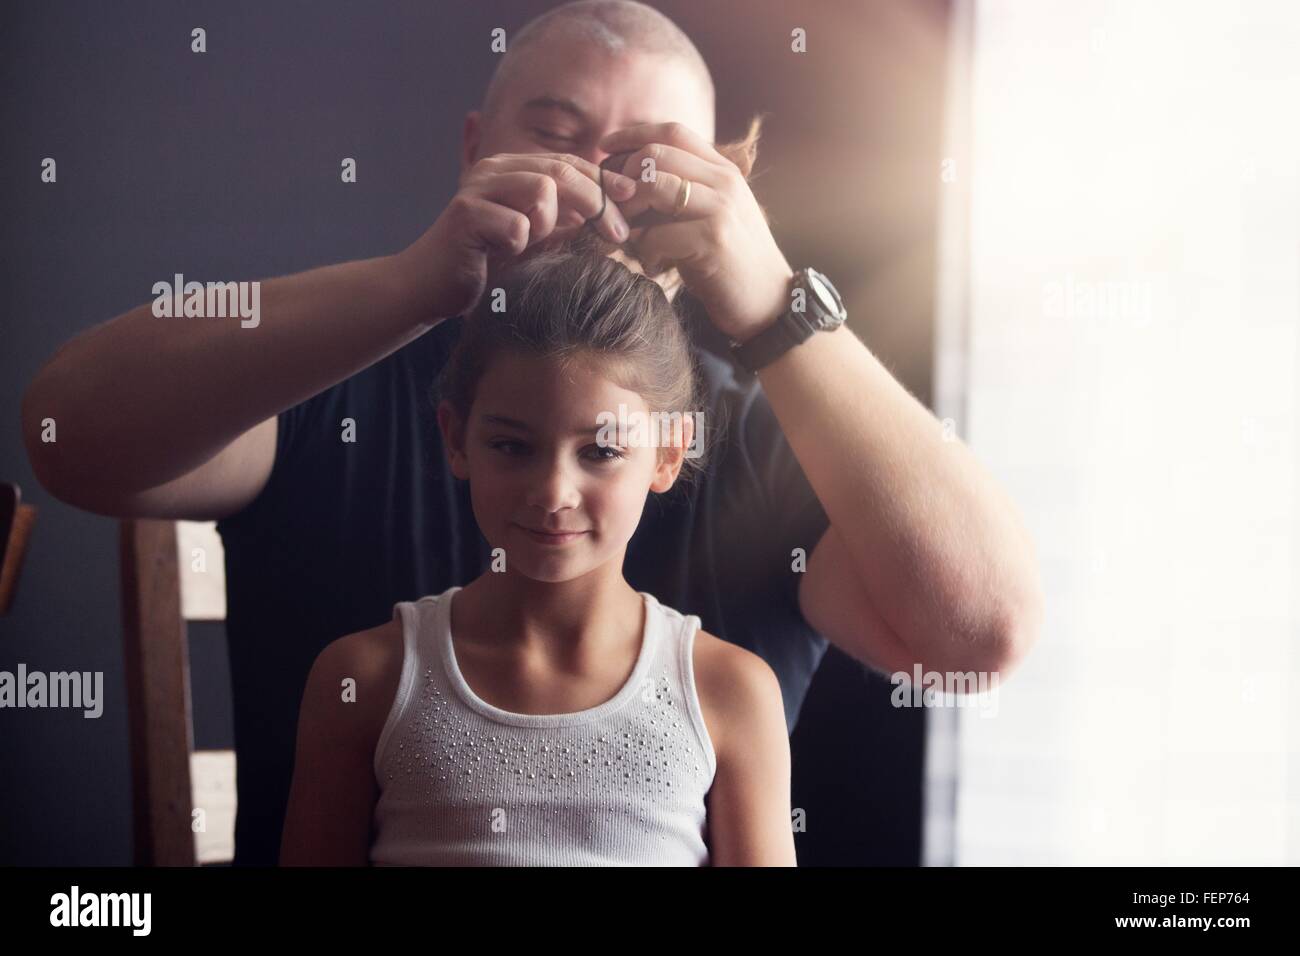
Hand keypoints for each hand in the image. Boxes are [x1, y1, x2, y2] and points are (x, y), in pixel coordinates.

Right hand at [394, 153, 637, 320]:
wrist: (430, 289)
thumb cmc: (486, 267)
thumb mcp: (537, 241)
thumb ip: (569, 224)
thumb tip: (619, 217)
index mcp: (512, 168)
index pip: (570, 163)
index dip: (606, 180)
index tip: (635, 200)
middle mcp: (493, 169)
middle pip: (562, 170)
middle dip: (598, 202)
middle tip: (619, 234)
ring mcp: (477, 187)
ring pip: (542, 189)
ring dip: (549, 226)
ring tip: (530, 248)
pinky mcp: (464, 213)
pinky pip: (517, 226)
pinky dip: (520, 248)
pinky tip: (503, 259)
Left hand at [599, 123, 794, 340]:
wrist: (771, 303)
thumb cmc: (732, 263)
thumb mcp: (714, 216)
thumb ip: (687, 193)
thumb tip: (635, 181)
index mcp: (723, 171)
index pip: (673, 132)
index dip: (634, 135)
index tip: (606, 148)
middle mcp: (724, 182)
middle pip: (656, 154)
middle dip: (623, 179)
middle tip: (615, 209)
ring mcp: (720, 208)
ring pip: (653, 186)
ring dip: (628, 214)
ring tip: (629, 240)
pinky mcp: (713, 240)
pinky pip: (656, 234)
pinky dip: (644, 252)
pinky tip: (652, 267)